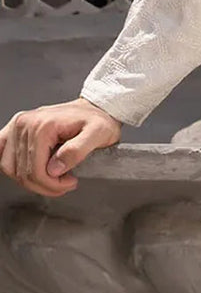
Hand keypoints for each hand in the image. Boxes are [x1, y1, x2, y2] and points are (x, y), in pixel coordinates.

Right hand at [0, 98, 121, 198]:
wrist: (94, 107)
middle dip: (44, 185)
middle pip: (22, 172)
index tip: (70, 183)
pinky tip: (25, 171)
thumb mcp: (99, 134)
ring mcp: (17, 126)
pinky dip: (11, 166)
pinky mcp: (15, 129)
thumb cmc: (98, 120)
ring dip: (29, 180)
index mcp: (43, 126)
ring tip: (52, 178)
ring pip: (10, 168)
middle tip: (64, 183)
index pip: (36, 170)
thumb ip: (78, 151)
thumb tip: (55, 168)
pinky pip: (1, 152)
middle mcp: (25, 123)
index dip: (52, 184)